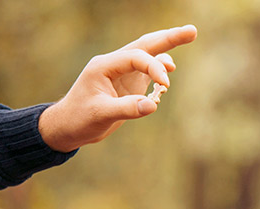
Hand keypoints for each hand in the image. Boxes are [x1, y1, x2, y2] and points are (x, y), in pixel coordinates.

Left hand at [39, 24, 197, 151]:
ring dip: (167, 49)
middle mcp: (114, 64)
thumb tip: (153, 105)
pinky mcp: (128, 84)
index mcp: (104, 65)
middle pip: (145, 45)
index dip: (154, 67)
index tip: (165, 85)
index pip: (136, 57)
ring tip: (188, 36)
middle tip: (192, 31)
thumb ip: (127, 108)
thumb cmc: (80, 119)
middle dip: (169, 38)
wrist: (68, 127)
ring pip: (148, 55)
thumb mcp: (101, 114)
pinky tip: (168, 74)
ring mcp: (122, 73)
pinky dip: (160, 70)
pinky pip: (148, 71)